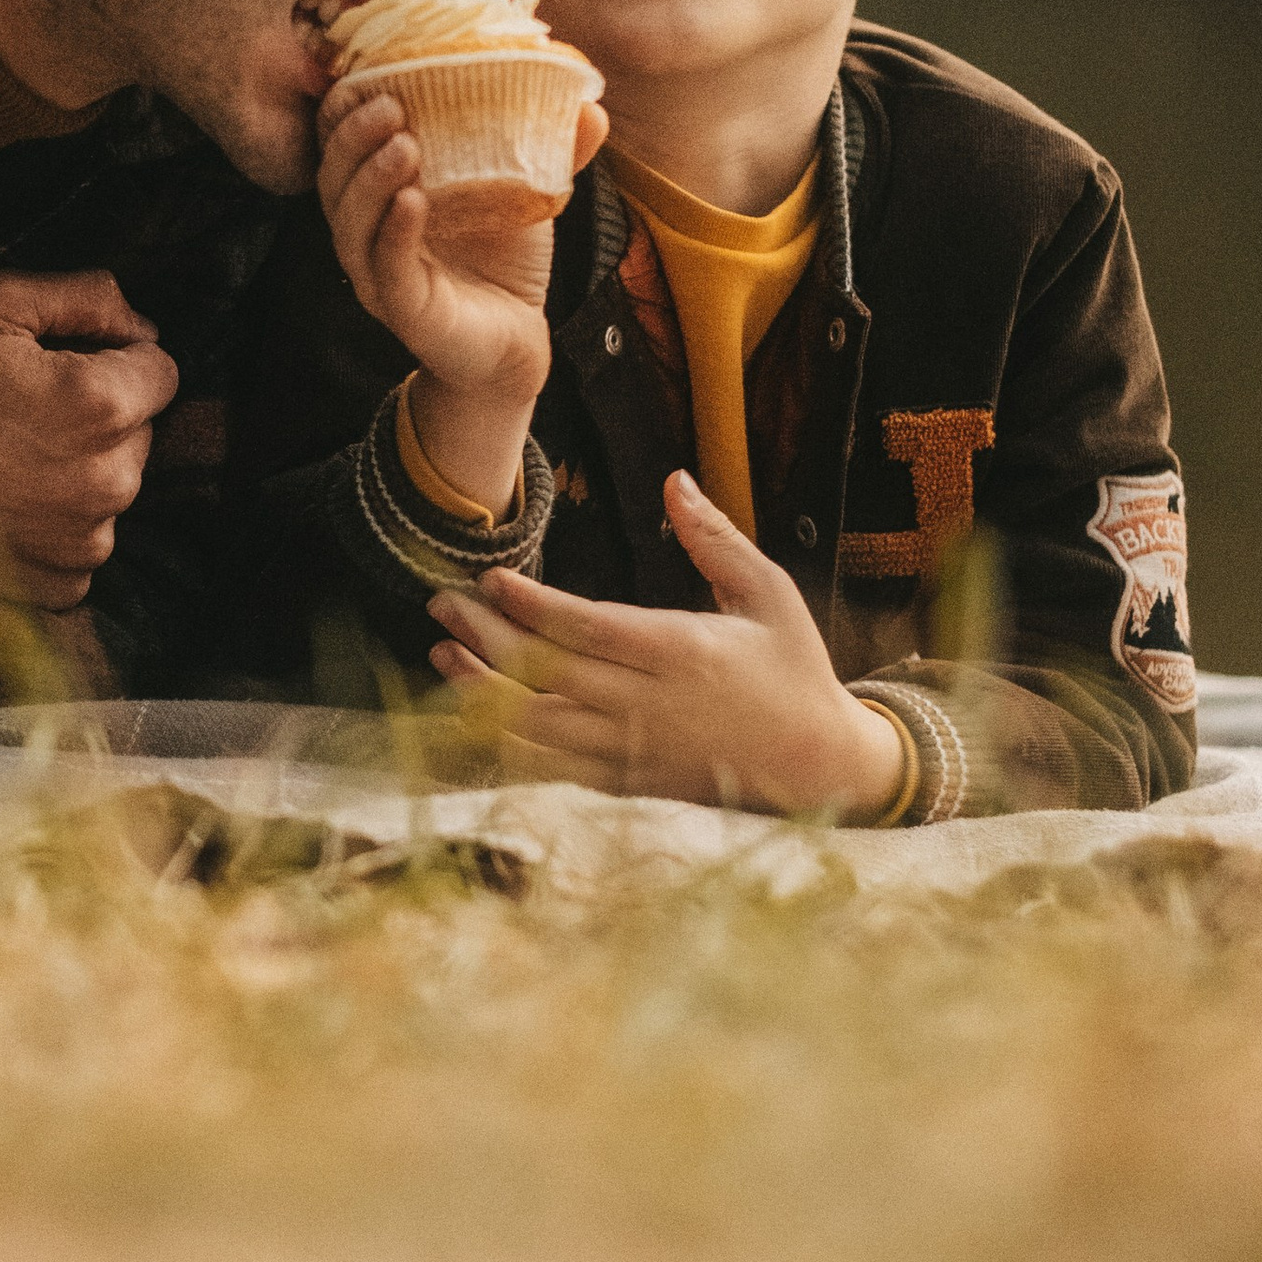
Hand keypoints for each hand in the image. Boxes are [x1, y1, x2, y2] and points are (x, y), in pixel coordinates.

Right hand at [0, 269, 179, 609]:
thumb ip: (84, 296)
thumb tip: (143, 323)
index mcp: (99, 405)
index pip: (162, 367)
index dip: (112, 353)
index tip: (55, 361)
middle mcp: (108, 482)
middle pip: (141, 429)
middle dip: (99, 411)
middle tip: (16, 406)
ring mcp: (84, 542)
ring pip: (115, 484)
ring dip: (79, 466)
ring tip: (1, 454)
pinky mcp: (58, 585)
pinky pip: (86, 539)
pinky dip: (57, 521)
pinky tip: (1, 500)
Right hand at [316, 77, 601, 515]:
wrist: (517, 342)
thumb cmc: (505, 261)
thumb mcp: (523, 192)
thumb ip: (549, 148)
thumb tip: (592, 101)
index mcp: (381, 194)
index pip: (341, 145)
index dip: (344, 110)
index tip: (370, 73)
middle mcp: (367, 232)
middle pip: (333, 178)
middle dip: (353, 136)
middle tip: (390, 105)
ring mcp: (379, 274)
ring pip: (349, 223)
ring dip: (370, 178)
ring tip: (403, 144)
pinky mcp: (404, 309)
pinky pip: (385, 267)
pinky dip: (394, 233)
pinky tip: (412, 202)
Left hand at [425, 468, 907, 813]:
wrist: (818, 767)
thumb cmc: (793, 670)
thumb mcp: (768, 593)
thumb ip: (716, 538)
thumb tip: (674, 479)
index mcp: (682, 652)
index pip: (590, 627)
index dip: (532, 604)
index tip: (490, 577)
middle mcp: (649, 705)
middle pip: (548, 673)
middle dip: (486, 637)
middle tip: (442, 603)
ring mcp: (633, 751)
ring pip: (538, 726)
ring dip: (482, 691)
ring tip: (442, 654)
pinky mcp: (625, 782)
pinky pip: (551, 767)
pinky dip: (505, 741)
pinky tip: (473, 711)